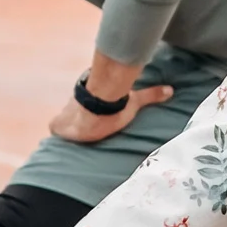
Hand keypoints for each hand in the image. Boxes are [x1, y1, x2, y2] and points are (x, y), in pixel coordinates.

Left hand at [48, 82, 171, 143]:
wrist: (97, 110)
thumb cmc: (115, 105)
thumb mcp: (135, 101)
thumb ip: (150, 95)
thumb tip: (171, 90)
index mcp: (91, 97)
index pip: (84, 102)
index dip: (87, 109)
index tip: (92, 114)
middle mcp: (75, 103)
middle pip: (72, 111)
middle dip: (76, 119)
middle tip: (85, 128)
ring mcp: (65, 114)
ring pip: (63, 120)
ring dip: (68, 127)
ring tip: (75, 135)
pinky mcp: (58, 125)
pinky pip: (54, 128)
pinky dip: (58, 131)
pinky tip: (64, 137)